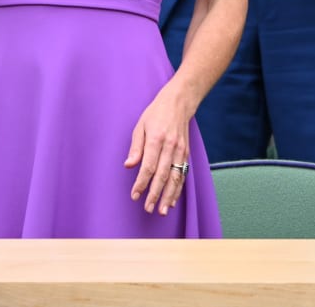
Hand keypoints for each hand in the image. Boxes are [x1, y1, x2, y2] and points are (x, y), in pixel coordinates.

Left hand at [124, 84, 193, 215]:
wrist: (179, 103)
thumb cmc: (156, 114)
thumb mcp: (140, 125)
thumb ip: (135, 147)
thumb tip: (128, 166)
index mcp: (156, 139)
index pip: (149, 166)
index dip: (141, 182)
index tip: (135, 195)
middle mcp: (170, 146)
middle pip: (162, 175)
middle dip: (154, 194)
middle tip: (147, 208)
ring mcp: (181, 151)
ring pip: (175, 178)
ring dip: (168, 196)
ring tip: (161, 210)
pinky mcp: (186, 153)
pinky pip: (183, 174)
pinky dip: (178, 189)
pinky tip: (172, 200)